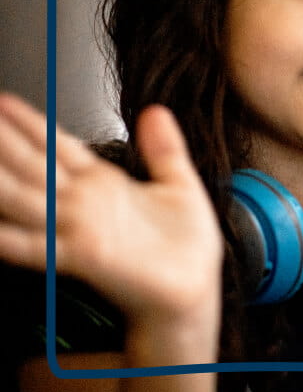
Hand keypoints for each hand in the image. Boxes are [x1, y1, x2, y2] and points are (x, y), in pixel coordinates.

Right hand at [0, 93, 222, 334]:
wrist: (194, 290)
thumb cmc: (185, 247)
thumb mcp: (179, 184)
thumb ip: (164, 148)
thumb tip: (155, 110)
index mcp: (103, 183)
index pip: (56, 146)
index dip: (29, 122)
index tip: (3, 100)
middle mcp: (82, 203)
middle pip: (30, 165)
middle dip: (1, 142)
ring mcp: (78, 229)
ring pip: (21, 197)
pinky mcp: (83, 257)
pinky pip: (34, 246)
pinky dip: (7, 238)